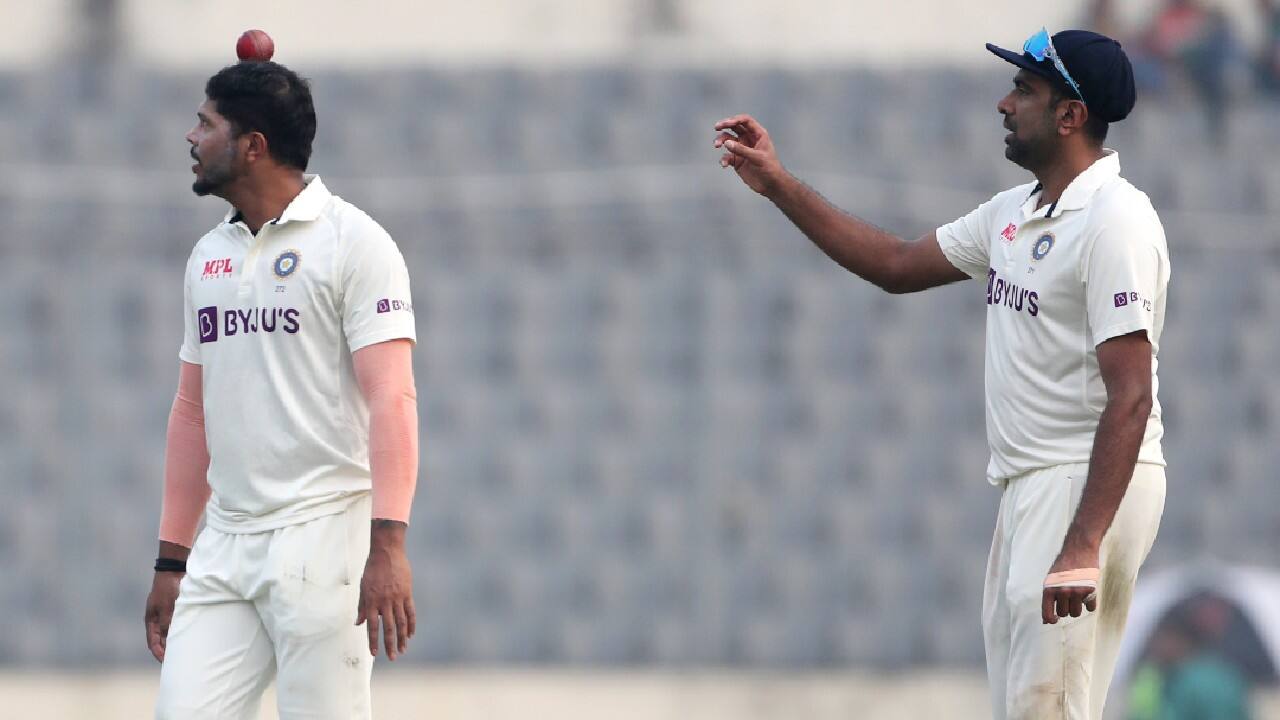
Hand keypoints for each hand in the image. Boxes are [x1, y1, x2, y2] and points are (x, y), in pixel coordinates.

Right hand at [144, 571, 182, 661]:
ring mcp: (166, 615)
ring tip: (184, 653)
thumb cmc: (168, 588)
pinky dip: (181, 633)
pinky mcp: (175, 611)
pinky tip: (190, 638)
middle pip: (161, 640)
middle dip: (167, 651)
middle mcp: (158, 620)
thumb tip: (168, 638)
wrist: (174, 571)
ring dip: (175, 642)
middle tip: (176, 662)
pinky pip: (177, 626)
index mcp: (151, 620)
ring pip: (170, 634)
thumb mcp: (166, 606)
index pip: (152, 642)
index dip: (158, 653)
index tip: (165, 662)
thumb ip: (167, 622)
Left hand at [356, 522, 415, 660]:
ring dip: (402, 638)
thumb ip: (362, 606)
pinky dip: (411, 624)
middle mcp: (385, 602)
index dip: (373, 641)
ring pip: (401, 623)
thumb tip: (358, 623)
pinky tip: (411, 634)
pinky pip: (410, 612)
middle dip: (390, 645)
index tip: (375, 654)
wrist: (387, 552)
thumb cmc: (372, 569)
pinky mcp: (407, 593)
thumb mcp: (363, 587)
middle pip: (389, 628)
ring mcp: (397, 598)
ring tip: (403, 650)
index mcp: (371, 601)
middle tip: (392, 657)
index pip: (372, 626)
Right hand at [714, 114, 786, 195]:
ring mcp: (742, 149)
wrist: (771, 185)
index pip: (745, 121)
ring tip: (717, 145)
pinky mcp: (737, 160)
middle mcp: (749, 139)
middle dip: (725, 126)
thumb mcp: (758, 157)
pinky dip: (723, 159)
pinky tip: (724, 164)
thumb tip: (727, 143)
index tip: (725, 123)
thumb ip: (742, 150)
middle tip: (716, 127)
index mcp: (758, 134)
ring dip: (721, 140)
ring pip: (728, 140)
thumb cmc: (770, 168)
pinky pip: (727, 156)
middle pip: (734, 127)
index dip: (735, 119)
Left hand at [1041, 545, 1099, 624]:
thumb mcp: (1051, 579)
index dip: (1051, 619)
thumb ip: (1049, 598)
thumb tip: (1046, 621)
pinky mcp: (1091, 590)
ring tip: (1077, 595)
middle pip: (1064, 614)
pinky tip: (1087, 594)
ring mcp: (1077, 591)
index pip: (1047, 613)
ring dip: (1077, 607)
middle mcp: (1062, 591)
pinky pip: (1090, 608)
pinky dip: (1090, 604)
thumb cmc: (1063, 565)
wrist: (1079, 549)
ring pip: (1076, 613)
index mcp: (1049, 589)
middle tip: (1069, 597)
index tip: (1054, 620)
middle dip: (1066, 608)